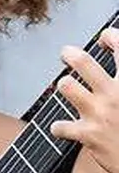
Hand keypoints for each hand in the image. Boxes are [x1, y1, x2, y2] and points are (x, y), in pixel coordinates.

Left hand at [50, 28, 118, 172]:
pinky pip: (60, 127)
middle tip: (66, 53)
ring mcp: (100, 114)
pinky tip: (62, 128)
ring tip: (67, 86)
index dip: (110, 37)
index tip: (105, 39)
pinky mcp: (88, 135)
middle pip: (84, 62)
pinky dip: (59, 128)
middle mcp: (116, 94)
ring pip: (67, 86)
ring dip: (66, 85)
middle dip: (71, 55)